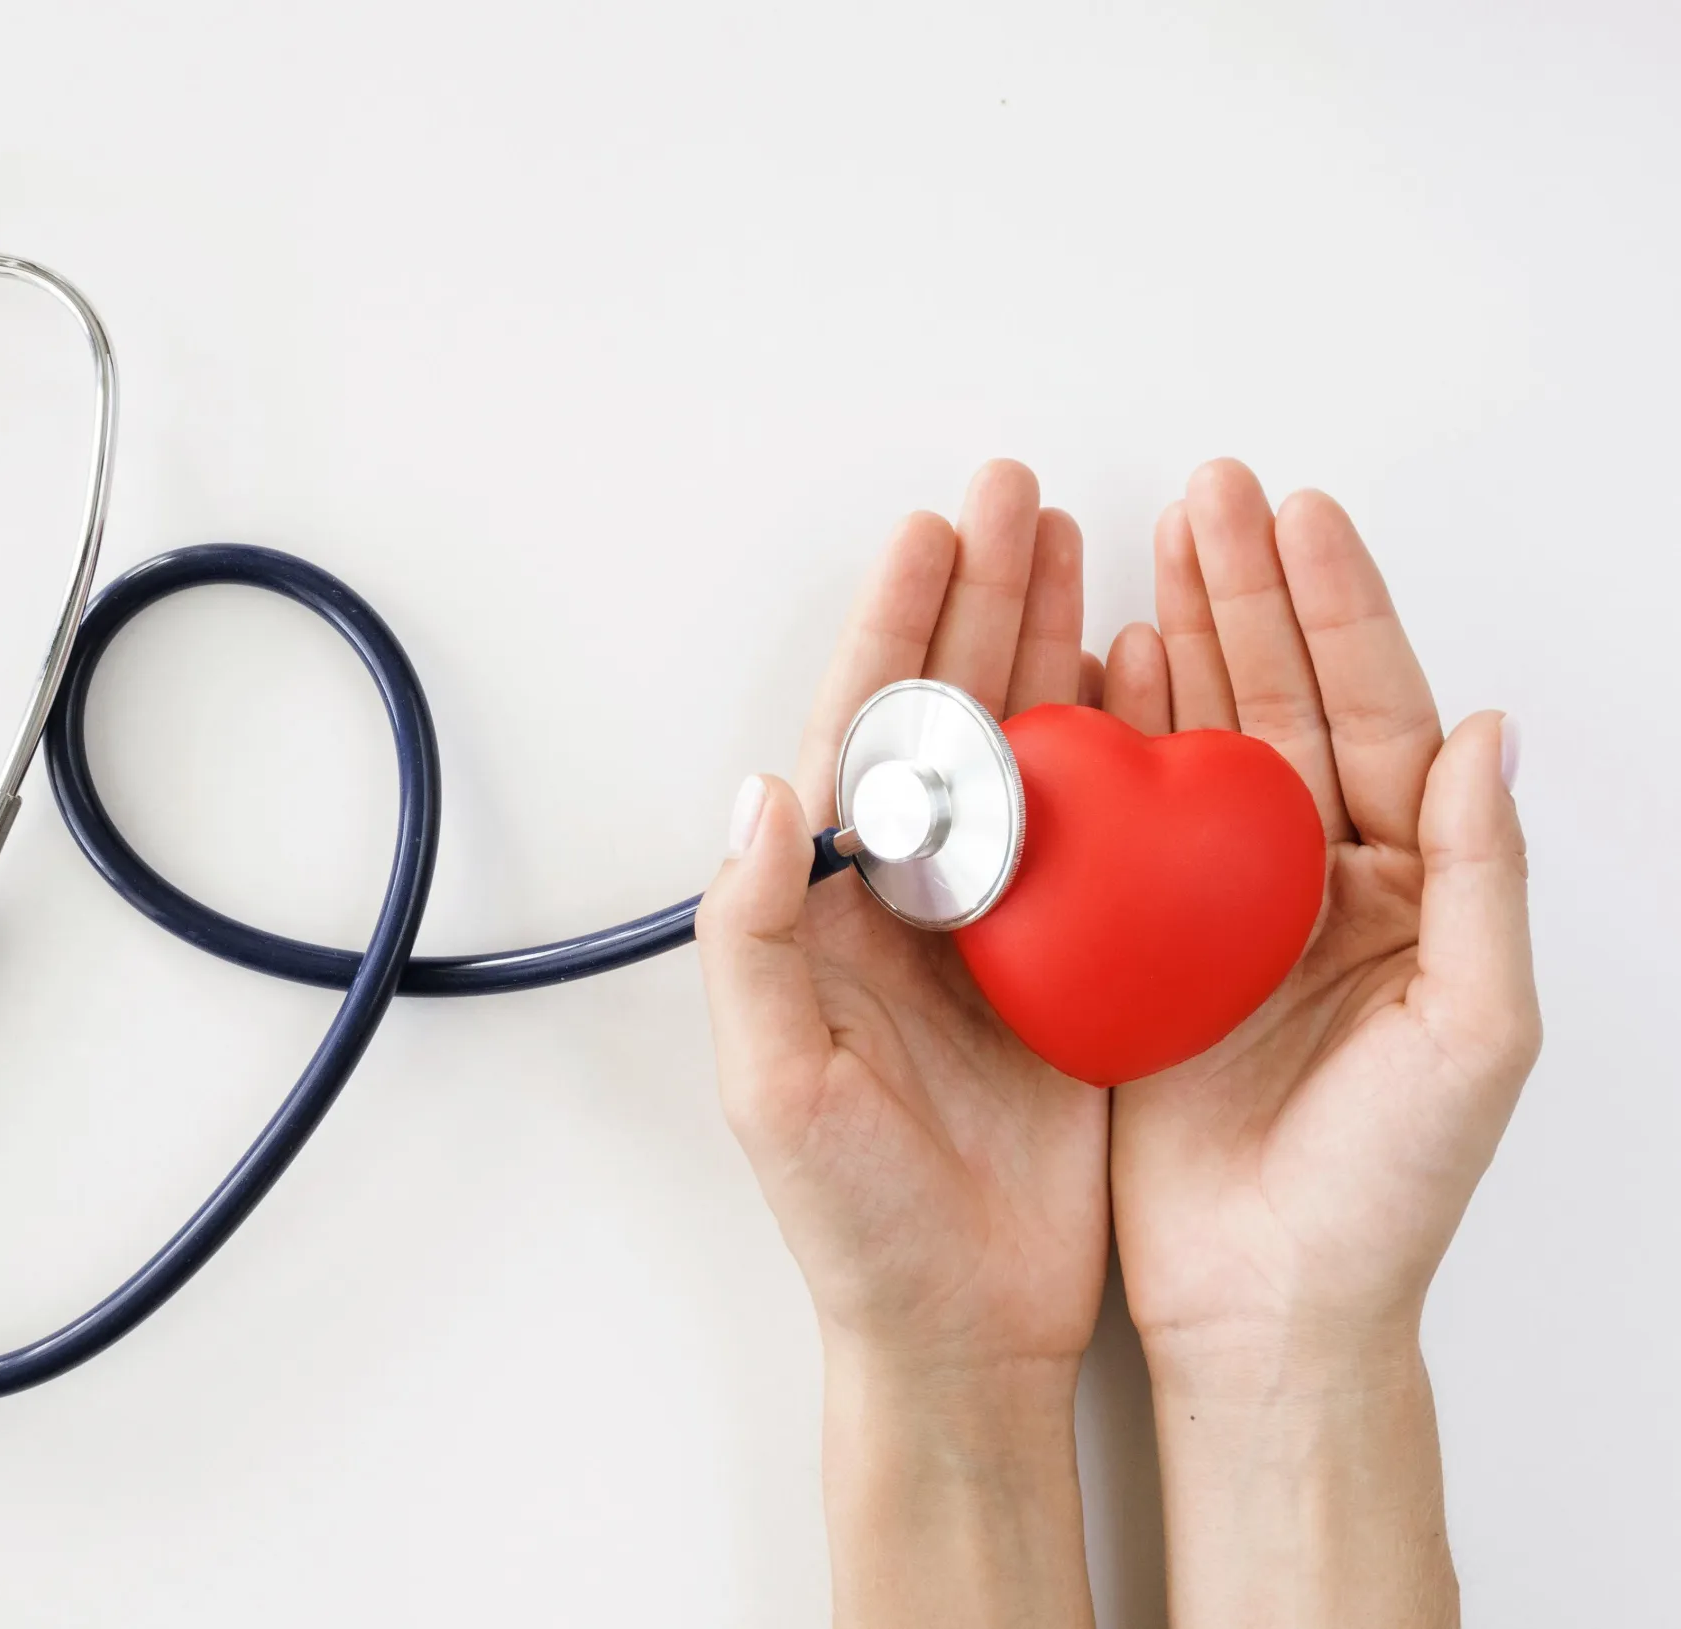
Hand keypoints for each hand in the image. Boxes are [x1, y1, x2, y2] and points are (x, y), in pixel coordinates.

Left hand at [696, 461, 1106, 1626]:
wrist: (959, 1327)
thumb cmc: (851, 1222)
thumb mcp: (776, 1085)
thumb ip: (751, 936)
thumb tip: (757, 791)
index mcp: (831, 913)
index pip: (865, 740)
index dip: (897, 633)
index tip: (930, 534)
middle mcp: (912, 903)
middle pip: (952, 719)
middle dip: (982, 604)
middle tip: (1021, 498)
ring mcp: (999, 929)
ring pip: (1029, 755)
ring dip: (1050, 651)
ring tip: (1084, 548)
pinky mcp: (1075, 971)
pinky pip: (1103, 836)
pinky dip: (1124, 752)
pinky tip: (1145, 683)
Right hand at [1102, 459, 1539, 1624]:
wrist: (1267, 1305)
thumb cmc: (1387, 1189)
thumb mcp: (1473, 1033)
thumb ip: (1484, 879)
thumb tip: (1492, 733)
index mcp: (1408, 887)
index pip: (1376, 713)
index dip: (1337, 609)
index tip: (1299, 514)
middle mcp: (1313, 881)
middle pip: (1280, 701)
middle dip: (1246, 589)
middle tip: (1208, 490)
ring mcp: (1221, 908)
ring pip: (1198, 742)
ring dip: (1178, 636)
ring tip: (1149, 541)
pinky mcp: (1139, 948)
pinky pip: (1123, 819)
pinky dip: (1112, 737)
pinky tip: (1102, 666)